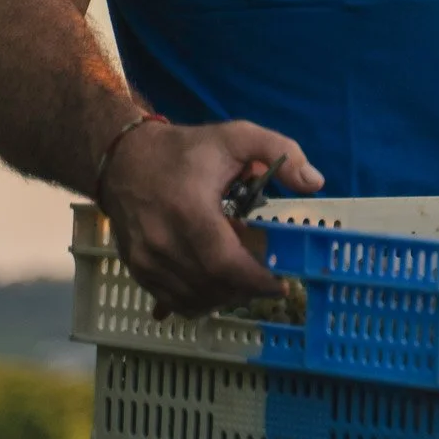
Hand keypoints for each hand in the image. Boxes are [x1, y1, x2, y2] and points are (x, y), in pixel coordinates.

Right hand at [100, 119, 323, 316]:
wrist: (124, 159)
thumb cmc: (187, 150)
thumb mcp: (238, 137)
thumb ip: (282, 153)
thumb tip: (315, 183)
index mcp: (189, 211)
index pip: (224, 263)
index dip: (256, 280)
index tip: (281, 283)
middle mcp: (162, 242)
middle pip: (211, 286)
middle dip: (246, 290)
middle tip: (267, 279)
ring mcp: (145, 260)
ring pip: (193, 299)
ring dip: (225, 298)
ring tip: (243, 279)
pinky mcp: (137, 269)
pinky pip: (173, 301)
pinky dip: (200, 301)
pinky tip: (217, 286)